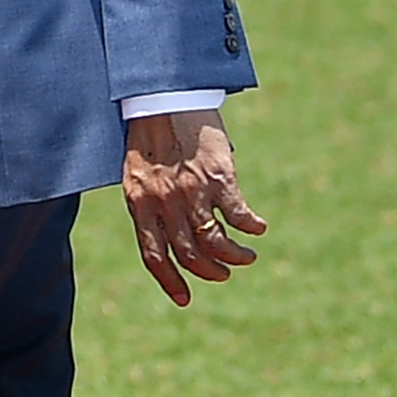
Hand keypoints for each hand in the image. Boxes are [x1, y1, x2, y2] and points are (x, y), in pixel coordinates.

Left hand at [121, 106, 263, 306]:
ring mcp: (190, 191)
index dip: (170, 281)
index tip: (185, 299)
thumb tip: (169, 232)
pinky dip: (250, 228)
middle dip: (209, 271)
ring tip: (246, 256)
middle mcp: (162, 202)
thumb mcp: (139, 173)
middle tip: (223, 273)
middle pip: (188, 254)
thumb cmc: (151, 135)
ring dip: (234, 255)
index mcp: (138, 203)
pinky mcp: (218, 177)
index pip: (153, 255)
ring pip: (214, 242)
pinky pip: (238, 216)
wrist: (165, 97)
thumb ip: (150, 202)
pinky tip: (258, 229)